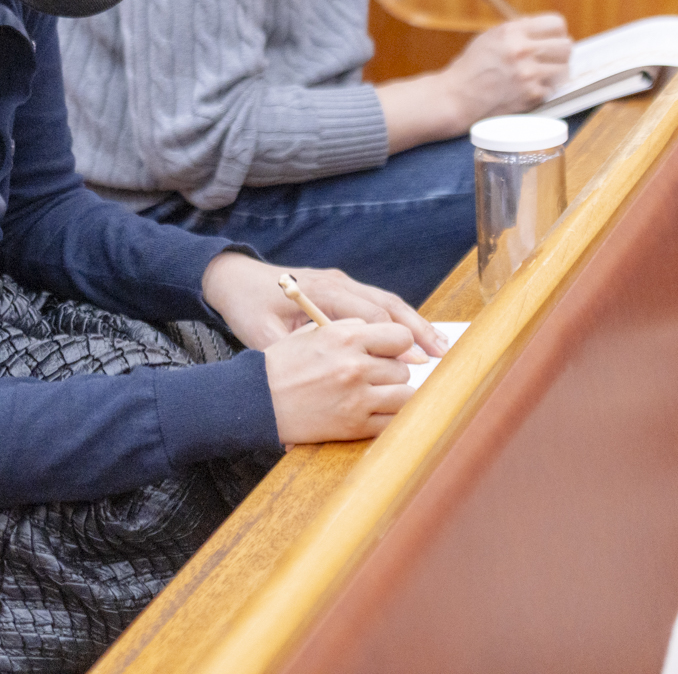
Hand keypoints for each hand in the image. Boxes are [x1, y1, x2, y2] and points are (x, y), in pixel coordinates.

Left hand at [200, 252, 446, 357]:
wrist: (236, 278)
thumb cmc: (248, 307)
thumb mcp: (261, 336)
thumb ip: (286, 359)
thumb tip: (296, 399)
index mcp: (320, 292)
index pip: (367, 315)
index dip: (393, 340)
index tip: (413, 362)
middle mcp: (338, 283)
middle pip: (387, 304)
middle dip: (416, 329)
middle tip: (442, 354)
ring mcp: (343, 282)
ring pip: (388, 301)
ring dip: (414, 323)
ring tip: (440, 346)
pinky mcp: (343, 287)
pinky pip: (378, 302)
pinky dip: (400, 319)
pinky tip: (417, 337)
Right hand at [264, 318, 415, 443]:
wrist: (257, 400)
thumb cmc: (283, 364)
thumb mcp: (313, 331)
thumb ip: (351, 328)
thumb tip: (384, 334)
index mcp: (346, 338)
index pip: (401, 337)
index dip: (399, 343)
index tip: (391, 350)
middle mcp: (355, 367)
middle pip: (403, 368)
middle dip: (393, 371)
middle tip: (376, 376)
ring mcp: (357, 399)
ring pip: (405, 395)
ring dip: (394, 395)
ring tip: (377, 394)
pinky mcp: (354, 426)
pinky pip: (392, 422)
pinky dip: (388, 417)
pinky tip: (374, 412)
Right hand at [440, 13, 571, 123]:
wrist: (457, 97)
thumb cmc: (472, 67)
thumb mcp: (491, 37)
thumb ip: (519, 32)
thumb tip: (547, 31)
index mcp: (512, 31)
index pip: (556, 23)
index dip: (557, 31)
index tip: (554, 37)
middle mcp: (522, 51)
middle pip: (566, 46)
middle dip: (561, 51)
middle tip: (552, 56)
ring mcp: (528, 75)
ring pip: (564, 69)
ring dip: (554, 71)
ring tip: (540, 73)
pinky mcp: (531, 96)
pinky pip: (552, 89)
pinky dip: (543, 89)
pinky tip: (528, 88)